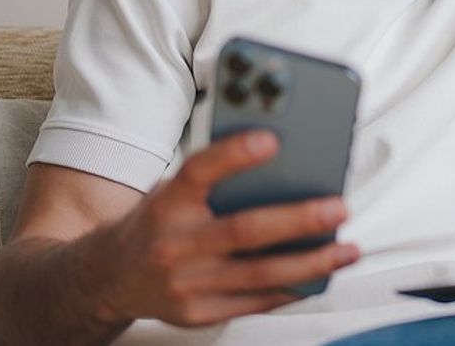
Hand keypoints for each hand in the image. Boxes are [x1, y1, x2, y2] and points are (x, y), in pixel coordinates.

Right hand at [91, 131, 358, 326]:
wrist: (107, 278)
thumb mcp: (172, 191)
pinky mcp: (198, 313)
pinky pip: (256, 302)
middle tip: (339, 207)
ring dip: (312, 263)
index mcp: (168, 203)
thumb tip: (284, 164)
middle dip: (299, 220)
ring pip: (260, 275)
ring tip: (347, 250)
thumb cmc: (157, 223)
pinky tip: (320, 276)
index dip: (234, 155)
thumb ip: (216, 181)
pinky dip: (293, 288)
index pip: (200, 171)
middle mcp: (174, 244)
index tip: (272, 140)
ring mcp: (186, 285)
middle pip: (243, 230)